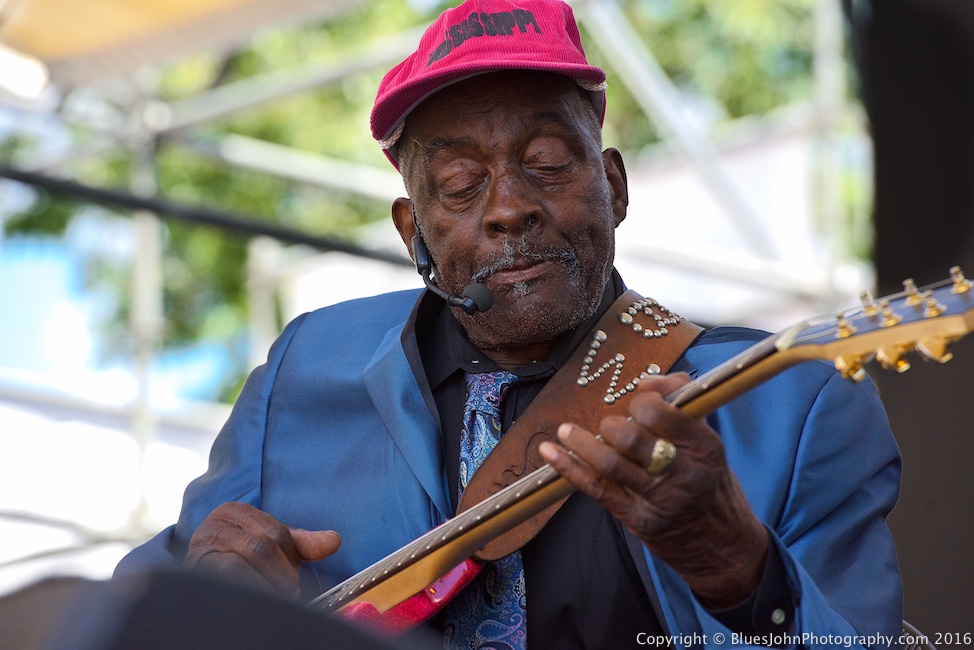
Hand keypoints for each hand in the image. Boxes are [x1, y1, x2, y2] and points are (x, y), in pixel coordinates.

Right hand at [185, 502, 340, 597]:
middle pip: (260, 548)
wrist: (195, 567)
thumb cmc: (239, 551)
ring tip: (273, 599)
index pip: (277, 533)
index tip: (297, 580)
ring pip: (239, 567)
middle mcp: (217, 524)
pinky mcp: (191, 571)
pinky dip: (243, 591)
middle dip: (280, 575)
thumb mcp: (271, 542)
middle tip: (290, 593)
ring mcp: (201, 547)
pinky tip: (253, 600)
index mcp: (238, 511)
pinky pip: (221, 582)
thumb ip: (302, 542)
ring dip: (263, 587)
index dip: (291, 559)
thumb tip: (334, 541)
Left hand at [539, 373, 768, 607]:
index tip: (638, 404)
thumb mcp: (706, 441)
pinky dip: (570, 468)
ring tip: (566, 432)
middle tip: (610, 426)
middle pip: (631, 439)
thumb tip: (647, 381)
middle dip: (611, 425)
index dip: (642, 402)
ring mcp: (659, 499)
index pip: (661, 413)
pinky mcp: (638, 519)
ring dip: (581, 443)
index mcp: (704, 446)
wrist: (724, 545)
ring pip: (610, 464)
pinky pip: (597, 489)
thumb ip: (680, 403)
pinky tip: (550, 453)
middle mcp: (682, 473)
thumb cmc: (709, 482)